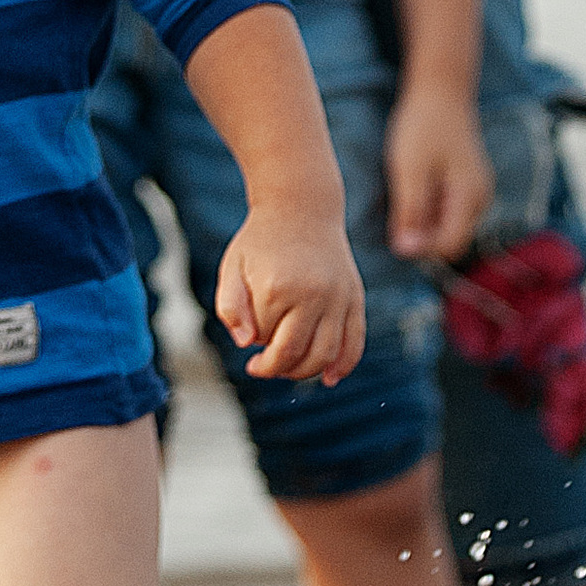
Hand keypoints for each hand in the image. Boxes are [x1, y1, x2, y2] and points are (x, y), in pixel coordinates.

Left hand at [216, 206, 367, 386]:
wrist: (301, 207)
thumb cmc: (261, 241)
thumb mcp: (232, 268)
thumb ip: (230, 308)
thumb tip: (247, 345)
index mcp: (277, 289)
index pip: (265, 341)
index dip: (255, 346)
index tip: (249, 340)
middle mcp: (312, 295)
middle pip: (296, 356)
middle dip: (276, 369)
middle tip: (263, 366)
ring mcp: (337, 297)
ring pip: (326, 355)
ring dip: (306, 372)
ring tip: (289, 367)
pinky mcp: (355, 297)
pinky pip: (355, 341)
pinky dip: (345, 365)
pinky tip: (331, 378)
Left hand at [386, 86, 492, 265]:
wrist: (440, 90)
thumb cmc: (422, 126)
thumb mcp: (409, 170)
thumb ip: (410, 212)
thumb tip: (405, 251)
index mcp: (469, 196)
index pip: (449, 245)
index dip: (421, 247)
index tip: (393, 232)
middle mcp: (480, 198)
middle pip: (450, 238)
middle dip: (422, 233)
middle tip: (397, 205)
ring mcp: (476, 191)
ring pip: (448, 224)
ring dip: (424, 220)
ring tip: (405, 191)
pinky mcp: (468, 184)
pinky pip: (449, 209)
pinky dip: (429, 206)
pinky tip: (414, 185)